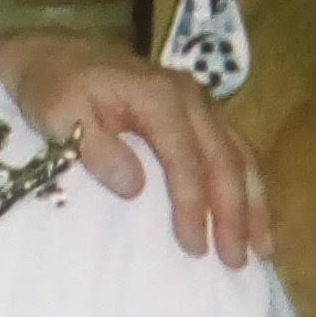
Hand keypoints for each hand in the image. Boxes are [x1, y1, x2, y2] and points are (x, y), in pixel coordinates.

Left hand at [0, 32, 271, 268]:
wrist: (54, 55)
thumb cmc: (53, 88)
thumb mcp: (60, 115)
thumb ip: (96, 149)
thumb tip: (135, 187)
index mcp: (159, 96)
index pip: (186, 158)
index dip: (193, 205)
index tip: (193, 247)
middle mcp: (190, 97)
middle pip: (225, 159)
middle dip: (234, 213)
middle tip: (235, 261)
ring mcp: (199, 103)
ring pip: (240, 154)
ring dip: (254, 203)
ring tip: (262, 249)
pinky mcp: (198, 112)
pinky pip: (235, 149)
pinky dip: (248, 184)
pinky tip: (253, 216)